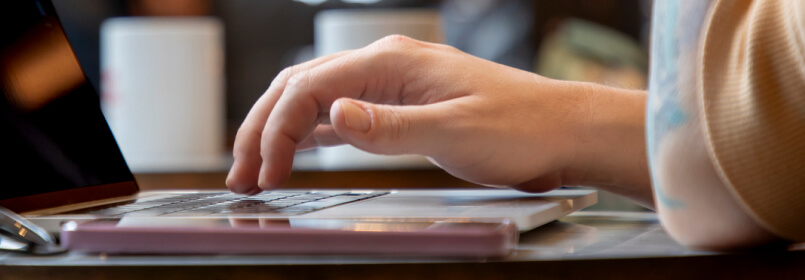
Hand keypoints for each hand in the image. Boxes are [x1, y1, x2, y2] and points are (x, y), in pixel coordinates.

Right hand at [225, 35, 648, 197]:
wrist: (564, 130)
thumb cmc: (520, 128)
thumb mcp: (455, 133)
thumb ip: (389, 126)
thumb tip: (332, 115)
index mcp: (391, 61)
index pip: (309, 88)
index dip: (276, 131)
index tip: (264, 174)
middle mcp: (384, 64)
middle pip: (298, 88)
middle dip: (262, 129)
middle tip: (239, 175)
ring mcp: (390, 82)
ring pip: (313, 98)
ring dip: (279, 131)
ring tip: (253, 169)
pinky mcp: (400, 104)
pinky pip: (338, 111)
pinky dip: (307, 133)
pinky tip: (294, 154)